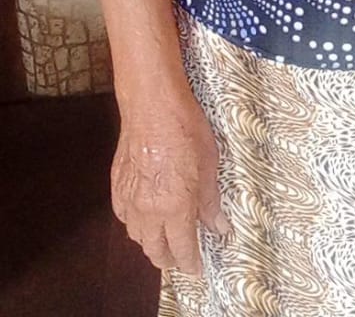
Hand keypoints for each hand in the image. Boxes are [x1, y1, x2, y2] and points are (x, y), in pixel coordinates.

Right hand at [111, 91, 230, 274]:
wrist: (152, 104)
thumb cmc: (184, 128)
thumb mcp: (210, 164)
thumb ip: (210, 201)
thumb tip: (219, 226)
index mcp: (174, 207)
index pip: (182, 249)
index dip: (190, 262)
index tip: (197, 268)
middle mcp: (147, 210)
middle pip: (155, 250)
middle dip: (169, 259)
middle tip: (182, 258)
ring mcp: (129, 198)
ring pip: (136, 236)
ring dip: (150, 242)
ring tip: (164, 239)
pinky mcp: (117, 185)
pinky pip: (123, 216)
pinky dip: (134, 223)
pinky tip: (143, 216)